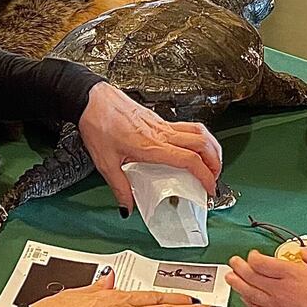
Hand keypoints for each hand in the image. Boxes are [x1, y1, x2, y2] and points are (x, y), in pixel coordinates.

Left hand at [77, 84, 222, 214]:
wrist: (91, 99)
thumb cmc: (97, 124)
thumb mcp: (105, 163)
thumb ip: (119, 187)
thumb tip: (127, 207)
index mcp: (152, 146)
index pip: (189, 160)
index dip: (205, 176)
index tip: (209, 189)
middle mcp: (162, 133)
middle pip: (202, 144)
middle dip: (215, 162)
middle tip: (215, 178)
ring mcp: (162, 124)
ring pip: (199, 132)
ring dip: (211, 147)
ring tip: (211, 163)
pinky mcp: (158, 119)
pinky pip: (187, 127)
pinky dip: (198, 138)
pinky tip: (191, 148)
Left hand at [227, 249, 306, 306]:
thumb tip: (304, 253)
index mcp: (291, 274)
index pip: (262, 263)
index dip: (254, 257)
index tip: (253, 255)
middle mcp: (279, 289)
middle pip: (251, 276)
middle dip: (240, 267)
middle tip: (233, 262)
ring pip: (250, 293)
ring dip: (238, 285)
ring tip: (230, 278)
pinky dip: (248, 304)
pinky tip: (244, 300)